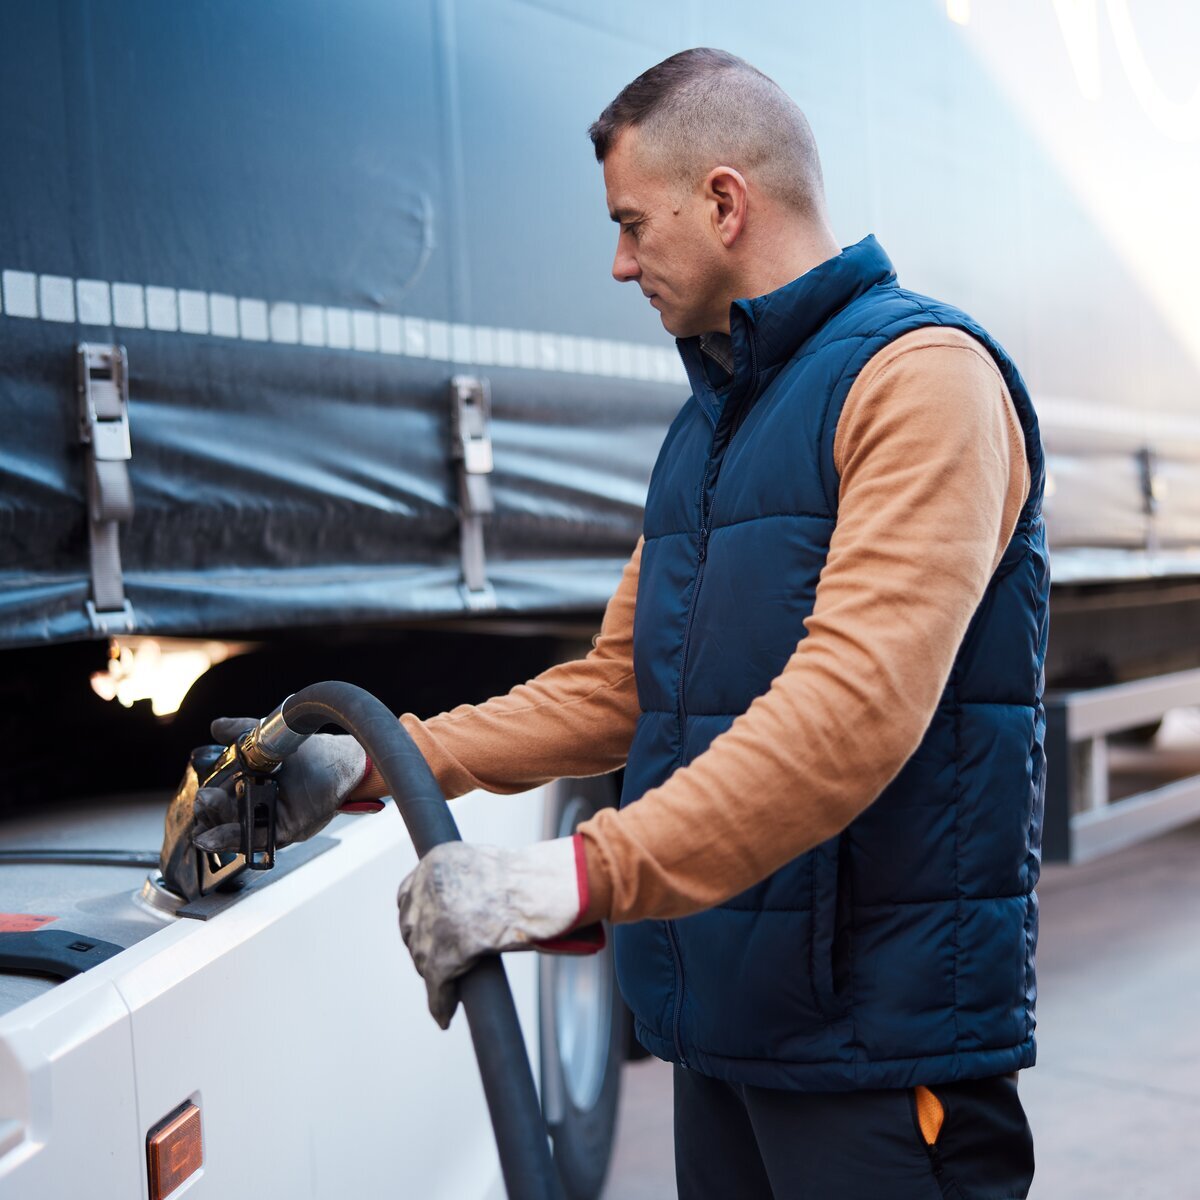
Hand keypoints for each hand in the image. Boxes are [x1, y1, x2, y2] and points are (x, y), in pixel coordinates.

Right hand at [190, 716, 375, 853]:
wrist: (343, 762)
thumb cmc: (311, 752)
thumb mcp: (269, 738)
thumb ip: (240, 732)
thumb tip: (216, 726)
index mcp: (248, 785)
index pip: (219, 797)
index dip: (207, 800)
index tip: (202, 793)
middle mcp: (256, 806)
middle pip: (223, 817)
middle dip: (210, 812)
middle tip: (205, 800)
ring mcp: (269, 819)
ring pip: (235, 831)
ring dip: (216, 828)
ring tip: (208, 815)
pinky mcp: (284, 829)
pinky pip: (256, 839)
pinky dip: (233, 840)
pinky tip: (216, 837)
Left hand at [396, 837, 603, 1028]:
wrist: (543, 890)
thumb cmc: (528, 880)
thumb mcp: (483, 866)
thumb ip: (461, 882)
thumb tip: (457, 909)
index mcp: (436, 861)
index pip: (407, 895)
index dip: (416, 918)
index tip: (423, 931)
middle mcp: (429, 887)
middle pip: (411, 927)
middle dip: (422, 946)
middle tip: (437, 961)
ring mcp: (435, 920)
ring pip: (422, 958)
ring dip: (432, 976)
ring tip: (445, 991)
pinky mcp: (448, 951)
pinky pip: (437, 985)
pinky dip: (441, 1003)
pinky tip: (445, 1017)